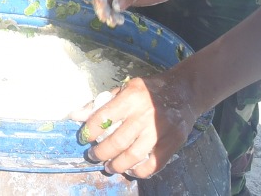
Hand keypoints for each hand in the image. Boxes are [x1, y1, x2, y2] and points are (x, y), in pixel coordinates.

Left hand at [72, 73, 200, 178]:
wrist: (184, 92)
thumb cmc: (149, 90)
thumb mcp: (123, 89)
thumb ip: (100, 103)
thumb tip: (76, 116)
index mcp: (130, 97)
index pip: (103, 117)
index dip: (89, 131)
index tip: (83, 138)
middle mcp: (144, 114)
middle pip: (117, 141)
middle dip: (101, 153)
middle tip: (93, 156)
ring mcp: (160, 130)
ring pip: (134, 155)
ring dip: (117, 165)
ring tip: (109, 167)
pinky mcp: (174, 142)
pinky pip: (154, 164)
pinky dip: (140, 172)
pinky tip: (131, 170)